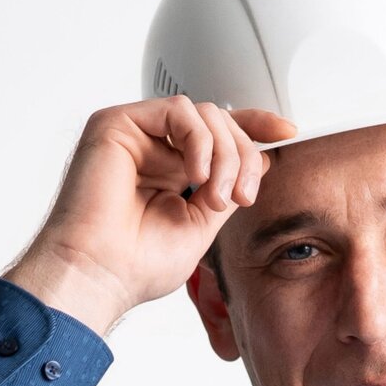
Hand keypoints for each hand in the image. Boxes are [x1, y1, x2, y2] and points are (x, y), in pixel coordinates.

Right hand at [7, 97, 297, 329]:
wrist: (99, 274)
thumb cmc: (137, 263)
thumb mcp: (204, 225)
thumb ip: (229, 188)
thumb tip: (261, 159)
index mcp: (172, 171)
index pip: (219, 135)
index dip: (255, 126)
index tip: (286, 132)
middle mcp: (154, 149)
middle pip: (220, 123)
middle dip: (243, 157)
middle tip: (241, 197)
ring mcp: (136, 135)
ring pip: (204, 114)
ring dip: (225, 155)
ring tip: (215, 197)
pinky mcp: (117, 123)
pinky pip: (178, 111)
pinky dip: (199, 141)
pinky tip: (195, 175)